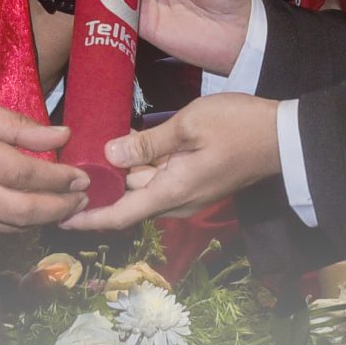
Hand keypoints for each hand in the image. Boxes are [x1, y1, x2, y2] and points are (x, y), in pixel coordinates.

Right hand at [0, 97, 87, 234]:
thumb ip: (13, 123)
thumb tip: (60, 136)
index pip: (21, 172)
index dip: (58, 178)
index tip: (81, 175)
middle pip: (21, 209)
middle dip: (60, 207)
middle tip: (82, 198)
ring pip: (10, 226)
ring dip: (44, 219)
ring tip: (65, 205)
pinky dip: (17, 223)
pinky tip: (31, 211)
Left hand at [59, 93, 280, 231]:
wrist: (286, 136)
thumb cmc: (239, 126)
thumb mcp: (189, 125)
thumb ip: (147, 142)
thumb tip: (110, 154)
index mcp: (172, 191)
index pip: (119, 216)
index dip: (87, 219)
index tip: (59, 218)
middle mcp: (177, 200)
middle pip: (128, 196)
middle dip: (104, 180)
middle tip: (74, 154)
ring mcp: (189, 193)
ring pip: (144, 184)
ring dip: (125, 167)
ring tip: (100, 139)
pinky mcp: (197, 181)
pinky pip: (161, 177)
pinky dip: (143, 163)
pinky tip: (134, 139)